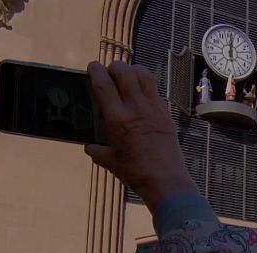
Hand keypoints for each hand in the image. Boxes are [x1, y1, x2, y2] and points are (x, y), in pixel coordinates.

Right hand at [85, 62, 197, 211]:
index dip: (95, 70)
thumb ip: (97, 151)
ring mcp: (154, 108)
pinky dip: (146, 86)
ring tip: (127, 76)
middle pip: (125, 71)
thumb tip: (90, 147)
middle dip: (114, 66)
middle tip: (109, 71)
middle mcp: (136, 108)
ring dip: (133, 70)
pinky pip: (155, 90)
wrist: (166, 181)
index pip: (104, 84)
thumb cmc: (137, 173)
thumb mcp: (111, 162)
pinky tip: (141, 95)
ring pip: (143, 74)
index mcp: (117, 118)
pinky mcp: (166, 113)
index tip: (92, 67)